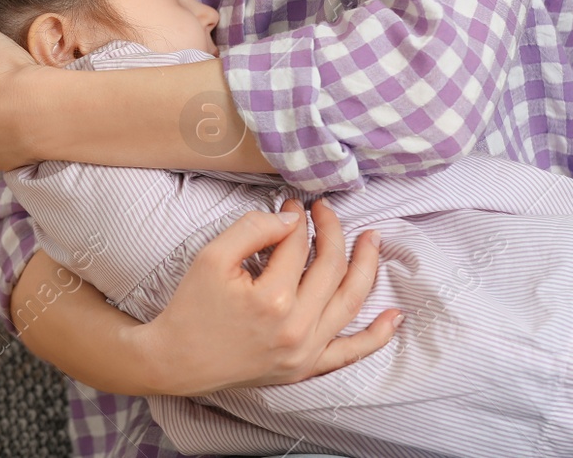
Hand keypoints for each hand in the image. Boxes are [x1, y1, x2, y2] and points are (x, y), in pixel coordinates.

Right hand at [137, 197, 400, 394]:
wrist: (178, 359)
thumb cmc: (192, 306)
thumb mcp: (211, 256)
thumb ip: (252, 229)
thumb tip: (290, 218)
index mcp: (272, 298)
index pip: (298, 246)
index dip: (298, 218)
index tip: (293, 204)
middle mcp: (297, 327)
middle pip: (330, 267)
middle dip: (332, 231)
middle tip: (326, 210)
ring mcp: (306, 352)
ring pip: (350, 302)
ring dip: (367, 267)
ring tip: (373, 239)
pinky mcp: (307, 368)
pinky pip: (350, 353)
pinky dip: (376, 336)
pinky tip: (394, 316)